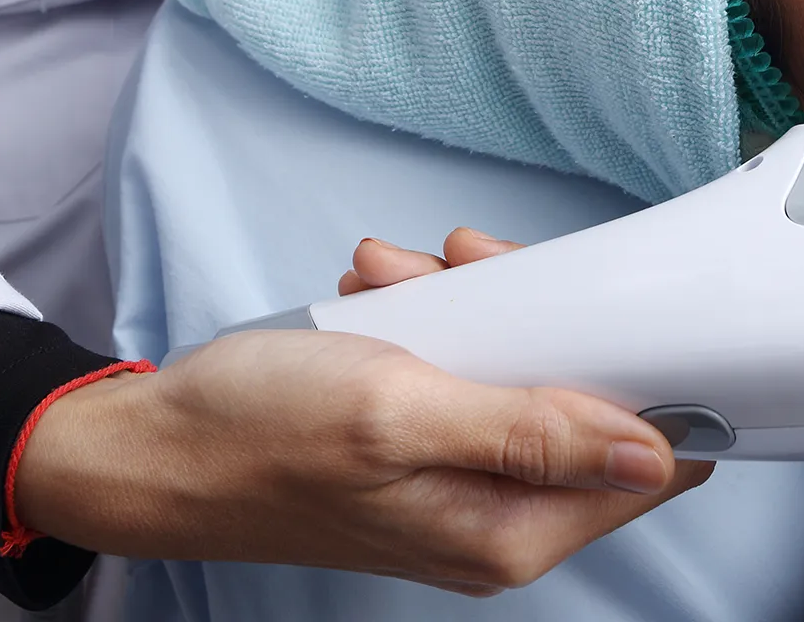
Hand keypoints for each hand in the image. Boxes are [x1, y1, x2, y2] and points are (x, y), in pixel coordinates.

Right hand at [15, 228, 712, 594]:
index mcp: (511, 532)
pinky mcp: (422, 448)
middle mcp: (495, 518)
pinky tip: (380, 298)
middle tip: (470, 272)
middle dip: (537, 318)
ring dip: (470, 307)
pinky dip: (431, 321)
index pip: (648, 464)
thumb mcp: (400, 414)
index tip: (622, 308)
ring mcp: (458, 483)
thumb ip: (531, 434)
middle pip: (584, 399)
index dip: (651, 377)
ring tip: (400, 282)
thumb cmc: (256, 437)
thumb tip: (653, 449)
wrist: (150, 445)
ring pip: (519, 368)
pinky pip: (464, 369)